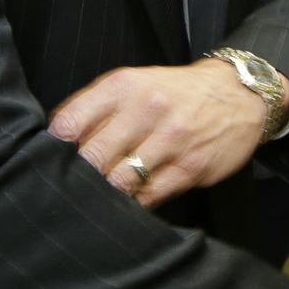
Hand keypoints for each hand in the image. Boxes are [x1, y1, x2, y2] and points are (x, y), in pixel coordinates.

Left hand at [48, 58, 287, 207]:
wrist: (239, 94)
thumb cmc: (176, 93)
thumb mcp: (135, 84)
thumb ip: (95, 110)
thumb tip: (54, 145)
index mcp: (123, 87)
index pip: (68, 124)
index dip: (51, 151)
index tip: (48, 165)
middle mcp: (146, 109)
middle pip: (91, 158)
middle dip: (77, 179)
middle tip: (69, 191)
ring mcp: (170, 140)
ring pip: (118, 182)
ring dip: (104, 194)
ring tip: (97, 199)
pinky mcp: (190, 167)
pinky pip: (148, 197)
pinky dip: (132, 204)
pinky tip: (127, 201)